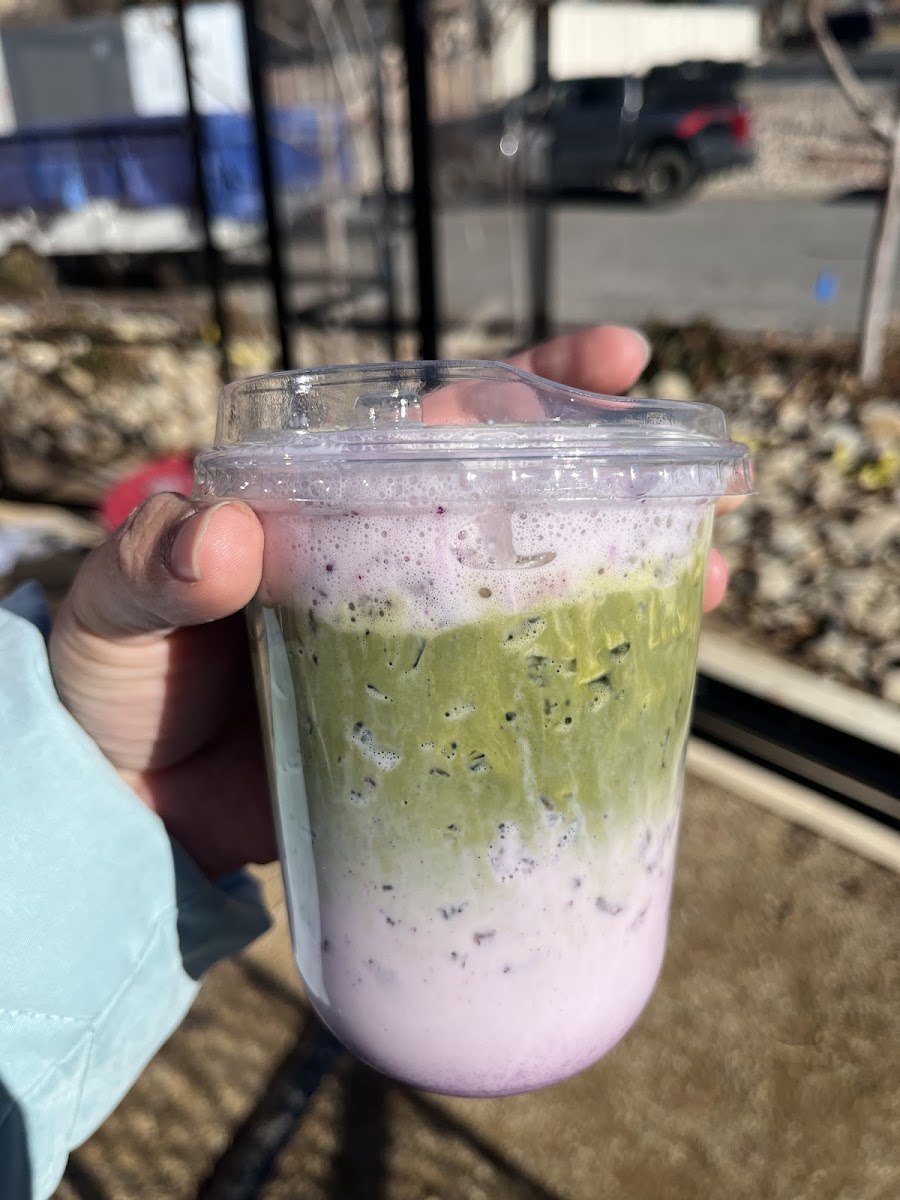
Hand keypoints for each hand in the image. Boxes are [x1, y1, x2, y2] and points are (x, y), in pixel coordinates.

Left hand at [50, 326, 731, 876]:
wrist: (119, 805)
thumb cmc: (114, 680)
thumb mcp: (117, 602)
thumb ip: (156, 559)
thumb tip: (226, 542)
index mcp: (331, 504)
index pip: (442, 424)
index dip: (534, 385)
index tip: (620, 362)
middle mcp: (391, 562)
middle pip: (522, 503)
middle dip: (619, 482)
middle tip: (705, 481)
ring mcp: (419, 645)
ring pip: (539, 593)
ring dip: (628, 578)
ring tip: (709, 581)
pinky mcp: (429, 726)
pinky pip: (518, 692)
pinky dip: (581, 682)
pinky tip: (645, 681)